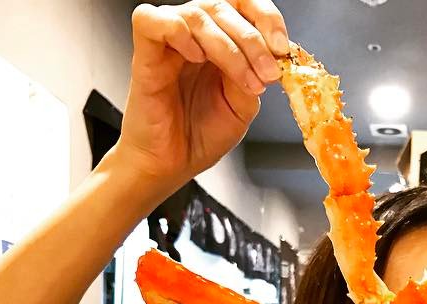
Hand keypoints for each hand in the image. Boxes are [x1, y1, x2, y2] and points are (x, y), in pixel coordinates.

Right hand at [113, 1, 287, 192]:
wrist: (171, 164)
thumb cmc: (200, 135)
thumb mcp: (243, 107)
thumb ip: (254, 76)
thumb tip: (270, 57)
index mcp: (220, 42)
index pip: (242, 5)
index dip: (265, 18)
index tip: (282, 48)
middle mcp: (194, 35)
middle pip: (223, 6)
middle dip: (253, 40)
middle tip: (267, 73)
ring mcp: (169, 42)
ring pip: (197, 13)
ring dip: (228, 47)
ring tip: (243, 80)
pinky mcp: (145, 53)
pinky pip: (151, 20)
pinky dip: (179, 33)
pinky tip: (195, 58)